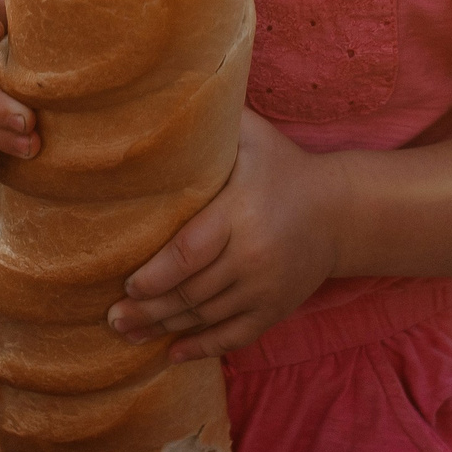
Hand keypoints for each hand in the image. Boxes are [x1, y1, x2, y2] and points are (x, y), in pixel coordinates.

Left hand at [107, 109, 341, 362]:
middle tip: (111, 317)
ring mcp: (265, 288)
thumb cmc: (283, 167)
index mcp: (241, 213)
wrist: (340, 211)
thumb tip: (164, 97)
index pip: (189, 252)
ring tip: (128, 332)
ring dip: (164, 329)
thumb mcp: (253, 136)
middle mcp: (252, 257)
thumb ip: (213, 122)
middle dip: (148, 309)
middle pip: (191, 292)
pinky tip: (172, 353)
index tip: (127, 283)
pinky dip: (202, 348)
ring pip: (206, 317)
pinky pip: (234, 336)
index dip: (155, 274)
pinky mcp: (275, 308)